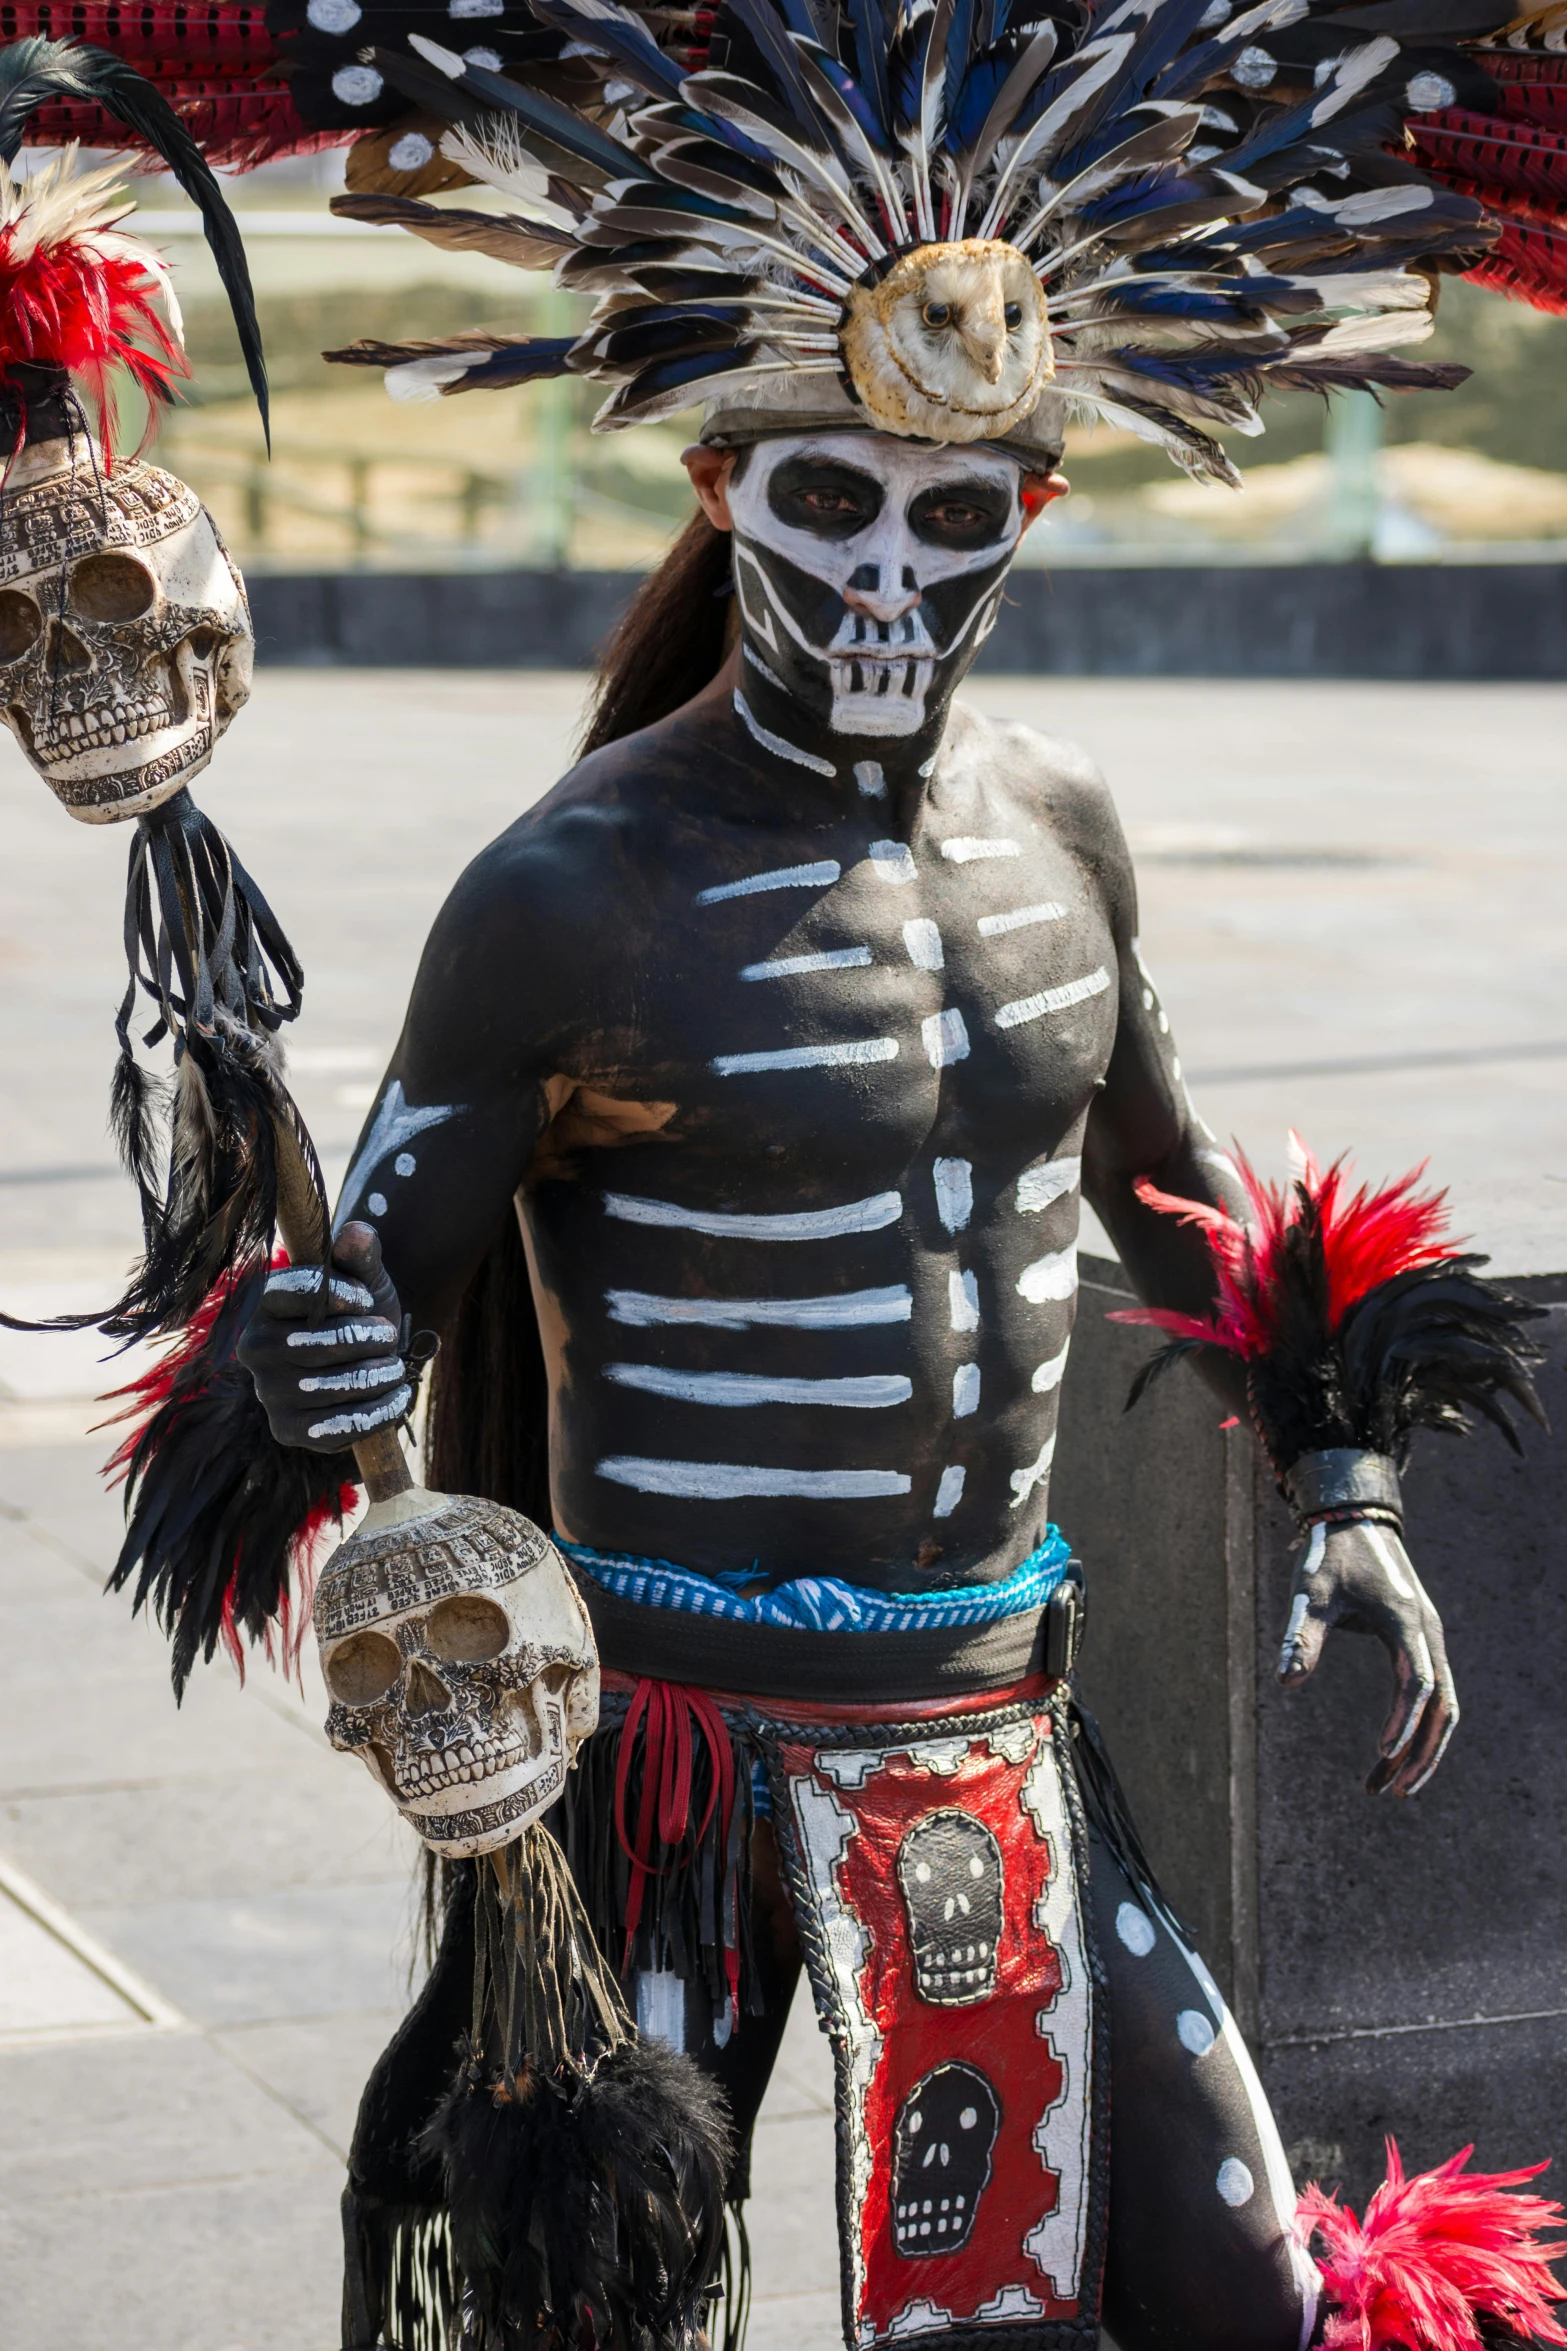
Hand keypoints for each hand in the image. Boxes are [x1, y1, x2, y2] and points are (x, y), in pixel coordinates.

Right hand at [236, 1221, 410, 1455]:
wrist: (367, 1358)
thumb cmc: (361, 1313)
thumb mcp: (364, 1279)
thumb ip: (360, 1255)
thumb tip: (356, 1234)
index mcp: (266, 1304)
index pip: (294, 1291)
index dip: (339, 1294)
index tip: (365, 1300)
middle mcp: (256, 1348)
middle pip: (321, 1344)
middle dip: (370, 1339)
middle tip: (388, 1336)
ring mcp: (268, 1393)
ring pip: (335, 1387)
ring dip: (379, 1375)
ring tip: (394, 1366)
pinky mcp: (287, 1431)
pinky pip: (338, 1426)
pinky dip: (379, 1411)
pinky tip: (398, 1396)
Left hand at [1276, 1519, 1456, 1798]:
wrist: (1354, 1520)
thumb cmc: (1330, 1555)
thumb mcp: (1311, 1593)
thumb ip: (1302, 1636)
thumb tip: (1286, 1683)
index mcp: (1406, 1621)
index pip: (1418, 1682)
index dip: (1403, 1720)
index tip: (1382, 1752)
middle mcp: (1427, 1632)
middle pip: (1442, 1706)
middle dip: (1421, 1752)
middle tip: (1391, 1792)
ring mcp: (1429, 1638)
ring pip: (1442, 1705)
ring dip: (1421, 1748)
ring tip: (1387, 1788)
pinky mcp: (1420, 1642)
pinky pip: (1430, 1694)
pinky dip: (1415, 1726)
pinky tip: (1389, 1752)